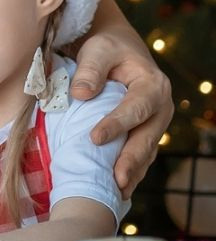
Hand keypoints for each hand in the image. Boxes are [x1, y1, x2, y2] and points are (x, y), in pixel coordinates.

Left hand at [70, 30, 172, 195]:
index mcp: (153, 85)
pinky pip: (139, 156)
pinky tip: (116, 189)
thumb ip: (90, 70)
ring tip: (116, 191)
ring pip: (145, 152)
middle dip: (131, 160)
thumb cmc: (107, 48)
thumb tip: (80, 94)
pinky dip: (130, 172)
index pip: (136, 108)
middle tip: (116, 180)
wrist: (119, 51)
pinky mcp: (144, 134)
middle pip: (146, 137)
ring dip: (132, 172)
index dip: (117, 124)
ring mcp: (155, 124)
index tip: (95, 138)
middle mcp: (160, 108)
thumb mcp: (99, 49)